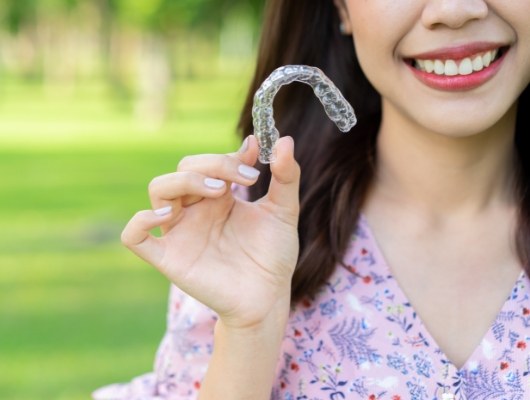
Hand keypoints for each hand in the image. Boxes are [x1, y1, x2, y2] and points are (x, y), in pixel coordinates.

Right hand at [121, 135, 300, 328]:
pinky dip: (140, 221)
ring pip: (158, 190)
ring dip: (184, 182)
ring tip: (216, 191)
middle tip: (246, 181)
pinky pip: (135, 237)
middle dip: (213, 165)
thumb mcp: (284, 211)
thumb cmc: (273, 255)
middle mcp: (196, 210)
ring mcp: (181, 232)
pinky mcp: (169, 258)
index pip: (208, 162)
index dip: (229, 156)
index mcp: (218, 197)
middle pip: (183, 169)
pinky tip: (167, 215)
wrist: (269, 297)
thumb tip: (284, 139)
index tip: (255, 158)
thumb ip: (285, 176)